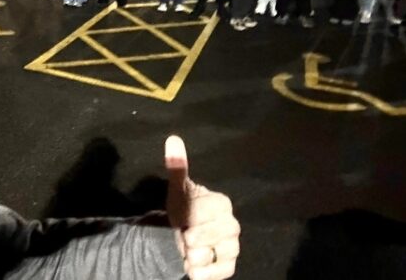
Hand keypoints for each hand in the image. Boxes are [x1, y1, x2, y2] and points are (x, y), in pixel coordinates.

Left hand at [166, 136, 239, 279]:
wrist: (178, 237)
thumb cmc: (181, 211)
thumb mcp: (176, 190)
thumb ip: (177, 167)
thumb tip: (173, 139)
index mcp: (221, 204)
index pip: (216, 208)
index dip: (198, 215)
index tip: (183, 220)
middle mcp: (231, 224)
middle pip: (226, 230)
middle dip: (201, 236)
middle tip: (185, 237)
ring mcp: (232, 245)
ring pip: (224, 253)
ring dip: (199, 255)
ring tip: (186, 251)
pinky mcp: (228, 265)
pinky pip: (224, 270)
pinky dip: (206, 273)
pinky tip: (192, 268)